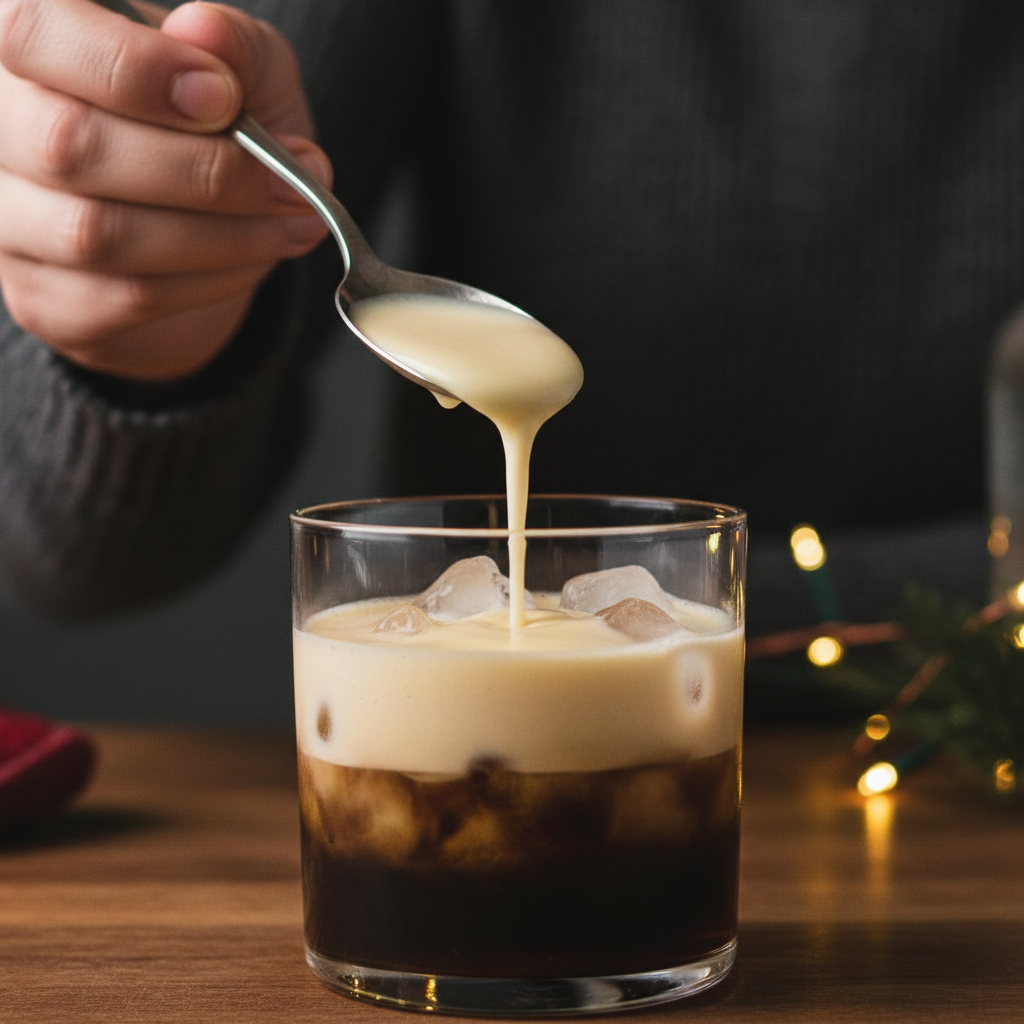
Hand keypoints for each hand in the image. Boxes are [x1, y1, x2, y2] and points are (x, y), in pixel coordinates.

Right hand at [0, 0, 330, 379]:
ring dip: (219, 234)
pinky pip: (124, 296)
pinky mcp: (44, 299)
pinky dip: (210, 281)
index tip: (223, 97)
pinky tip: (255, 258)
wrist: (204, 237)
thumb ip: (235, 49)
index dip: (133, 69)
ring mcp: (9, 221)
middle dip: (204, 169)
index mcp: (30, 44)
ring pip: (98, 233)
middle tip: (290, 181)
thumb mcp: (244, 76)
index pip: (33, 31)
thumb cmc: (213, 135)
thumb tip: (207, 30)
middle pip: (69, 144)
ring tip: (291, 221)